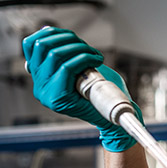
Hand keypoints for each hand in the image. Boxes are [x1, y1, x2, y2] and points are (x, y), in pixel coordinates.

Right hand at [23, 27, 141, 151]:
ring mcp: (46, 93)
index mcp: (40, 77)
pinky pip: (67, 68)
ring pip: (54, 55)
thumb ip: (64, 52)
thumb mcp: (80, 68)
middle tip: (88, 48)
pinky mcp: (58, 98)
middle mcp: (39, 86)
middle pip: (42, 46)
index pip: (31, 45)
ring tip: (95, 55)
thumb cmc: (102, 92)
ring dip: (79, 49)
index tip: (73, 36)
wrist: (114, 116)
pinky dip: (84, 59)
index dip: (51, 34)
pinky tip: (96, 60)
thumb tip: (48, 29)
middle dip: (68, 40)